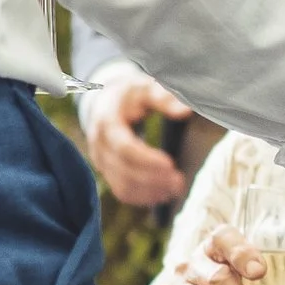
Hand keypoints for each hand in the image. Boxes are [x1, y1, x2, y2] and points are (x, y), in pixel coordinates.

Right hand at [81, 70, 188, 209]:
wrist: (105, 100)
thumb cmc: (130, 94)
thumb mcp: (146, 88)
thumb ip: (165, 98)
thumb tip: (185, 111)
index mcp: (106, 121)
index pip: (124, 147)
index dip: (147, 159)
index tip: (171, 164)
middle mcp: (99, 144)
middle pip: (124, 170)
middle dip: (153, 179)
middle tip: (180, 180)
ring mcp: (100, 161)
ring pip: (122, 186)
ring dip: (150, 191)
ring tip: (176, 189)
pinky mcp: (107, 171)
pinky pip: (122, 191)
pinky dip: (143, 197)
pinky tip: (163, 194)